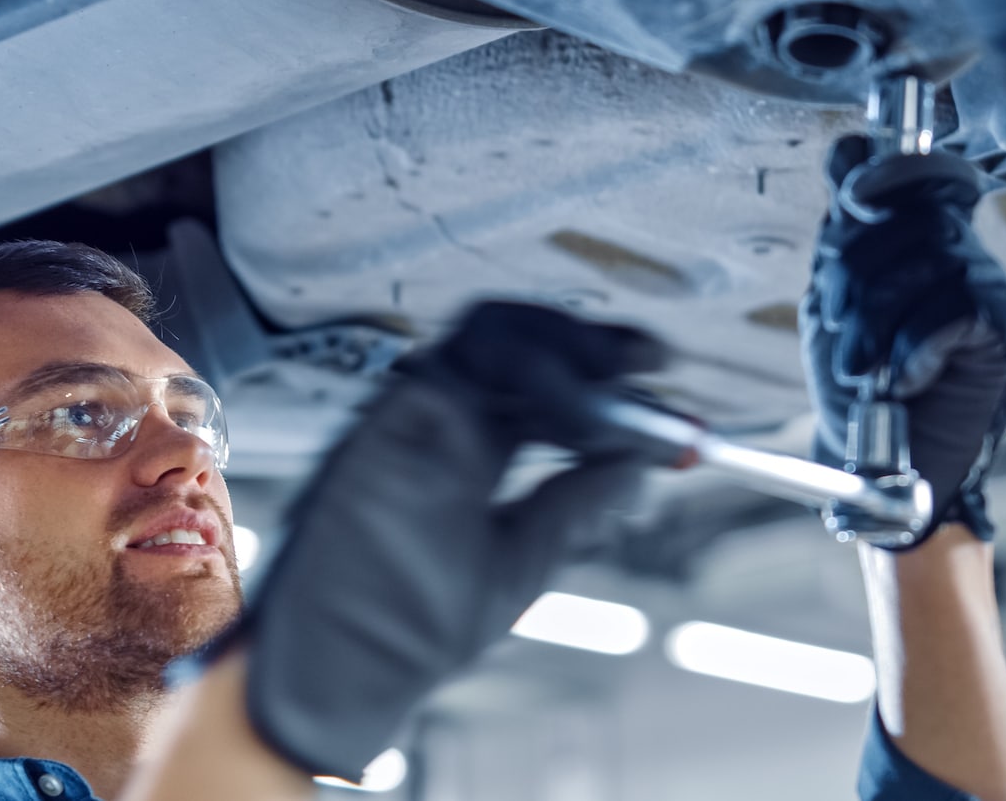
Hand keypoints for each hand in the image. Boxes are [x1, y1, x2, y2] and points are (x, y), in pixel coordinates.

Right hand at [230, 302, 663, 778]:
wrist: (345, 671)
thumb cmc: (413, 628)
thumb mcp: (522, 559)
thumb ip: (576, 504)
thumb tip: (640, 462)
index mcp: (473, 449)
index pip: (543, 383)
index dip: (603, 373)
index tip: (659, 376)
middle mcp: (442, 422)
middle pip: (523, 342)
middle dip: (594, 344)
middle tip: (650, 360)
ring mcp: (412, 417)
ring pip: (493, 334)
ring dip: (565, 351)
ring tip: (615, 389)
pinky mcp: (386, 421)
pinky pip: (459, 364)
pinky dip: (526, 373)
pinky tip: (572, 416)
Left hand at [803, 135, 1005, 546]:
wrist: (884, 474)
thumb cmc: (857, 395)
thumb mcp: (834, 305)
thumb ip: (843, 236)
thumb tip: (851, 149)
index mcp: (919, 244)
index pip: (917, 173)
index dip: (885, 173)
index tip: (852, 200)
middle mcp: (962, 257)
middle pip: (912, 217)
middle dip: (856, 274)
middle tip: (839, 333)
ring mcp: (991, 292)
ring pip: (932, 259)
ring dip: (877, 321)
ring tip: (861, 371)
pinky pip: (957, 307)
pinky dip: (914, 347)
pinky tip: (901, 381)